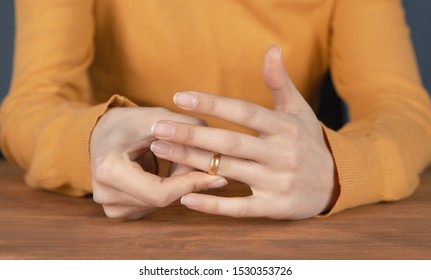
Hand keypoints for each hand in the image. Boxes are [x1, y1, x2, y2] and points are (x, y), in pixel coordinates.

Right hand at [90, 107, 227, 218]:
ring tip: (173, 162)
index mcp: (110, 170)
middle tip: (201, 163)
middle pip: (163, 199)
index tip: (217, 175)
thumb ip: (186, 129)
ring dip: (176, 186)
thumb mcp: (155, 117)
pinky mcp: (118, 212)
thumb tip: (215, 156)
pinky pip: (153, 206)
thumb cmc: (128, 123)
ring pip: (161, 204)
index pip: (160, 192)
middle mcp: (105, 194)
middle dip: (186, 181)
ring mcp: (110, 207)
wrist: (98, 136)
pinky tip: (160, 175)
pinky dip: (165, 191)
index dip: (190, 184)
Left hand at [150, 46, 337, 219]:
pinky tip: (185, 197)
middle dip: (191, 135)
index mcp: (284, 127)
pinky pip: (239, 207)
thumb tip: (272, 49)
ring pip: (227, 171)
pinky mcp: (274, 207)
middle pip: (229, 143)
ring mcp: (277, 182)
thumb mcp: (299, 110)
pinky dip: (212, 205)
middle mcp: (280, 154)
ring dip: (191, 162)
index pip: (244, 113)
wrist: (337, 181)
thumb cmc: (308, 141)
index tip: (180, 97)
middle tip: (158, 128)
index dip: (212, 104)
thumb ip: (281, 82)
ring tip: (161, 151)